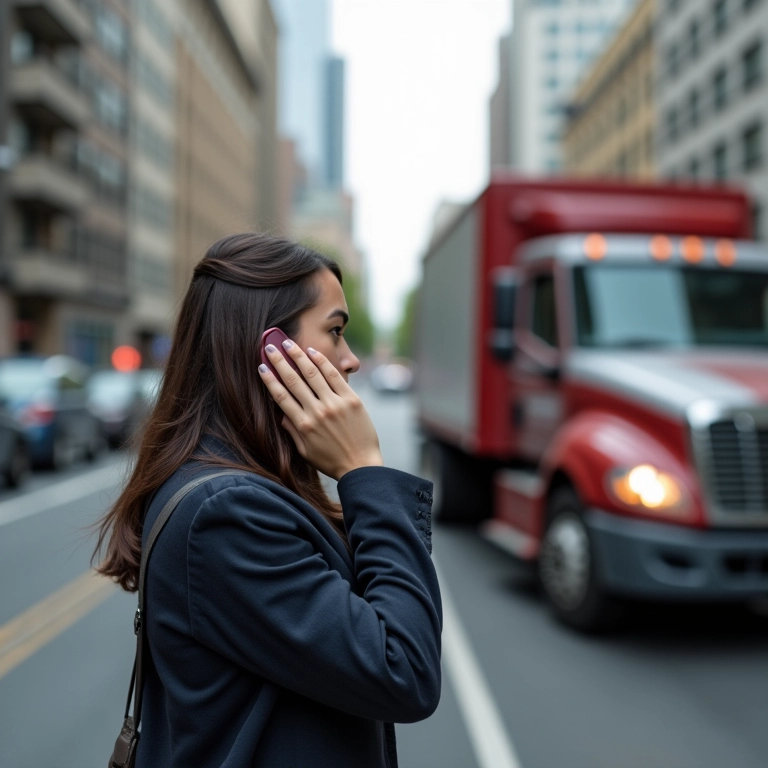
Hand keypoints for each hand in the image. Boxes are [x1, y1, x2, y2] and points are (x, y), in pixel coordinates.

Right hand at [258, 340, 383, 480]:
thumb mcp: (304, 451)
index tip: (261, 367)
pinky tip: (312, 352)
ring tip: (287, 343)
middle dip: (279, 362)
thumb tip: (280, 413)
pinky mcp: (351, 399)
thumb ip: (291, 430)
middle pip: (293, 380)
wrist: (361, 465)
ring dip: (298, 356)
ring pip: (312, 374)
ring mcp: (334, 404)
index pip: (281, 396)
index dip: (269, 380)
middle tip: (269, 348)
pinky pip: (334, 376)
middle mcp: (317, 412)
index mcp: (303, 425)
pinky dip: (322, 362)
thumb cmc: (331, 460)